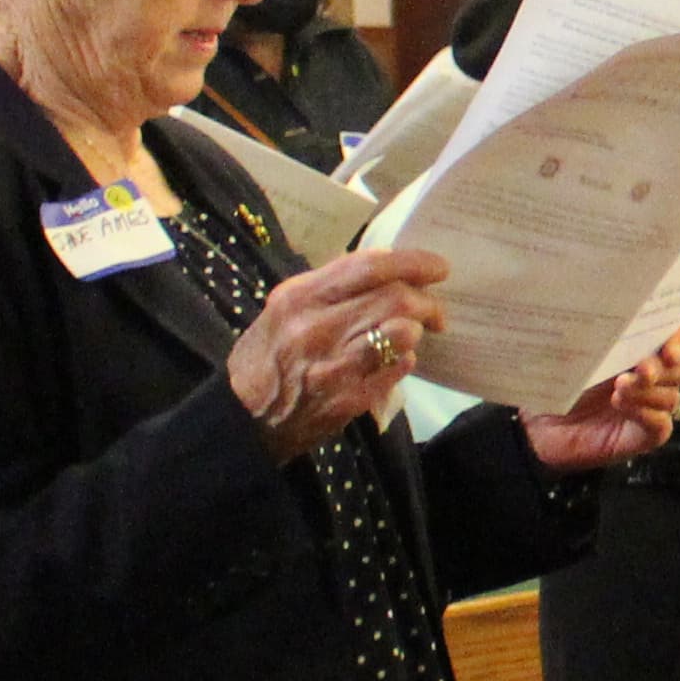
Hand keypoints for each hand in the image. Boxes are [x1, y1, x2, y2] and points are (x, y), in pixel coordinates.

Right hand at [228, 246, 449, 460]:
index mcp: (300, 298)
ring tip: (414, 332)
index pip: (369, 267)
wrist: (241, 418)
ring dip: (417, 329)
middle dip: (426, 301)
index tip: (438, 267)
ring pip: (401, 334)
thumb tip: (383, 265)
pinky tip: (398, 358)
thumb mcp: (284, 308)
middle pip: (395, 299)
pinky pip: (396, 369)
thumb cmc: (266, 356)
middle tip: (434, 310)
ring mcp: (335, 366)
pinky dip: (405, 358)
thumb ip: (329, 286)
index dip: (413, 263)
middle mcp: (317, 328)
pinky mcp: (348, 399)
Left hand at [521, 328, 679, 472]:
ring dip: (648, 391)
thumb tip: (623, 320)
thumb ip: (607, 338)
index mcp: (642, 349)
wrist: (537, 425)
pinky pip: (662, 423)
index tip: (669, 347)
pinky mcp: (645, 435)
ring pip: (672, 396)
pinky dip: (645, 412)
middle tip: (641, 370)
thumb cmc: (557, 382)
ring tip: (619, 389)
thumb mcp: (580, 352)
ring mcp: (650, 408)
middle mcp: (652, 378)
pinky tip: (620, 406)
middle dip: (665, 367)